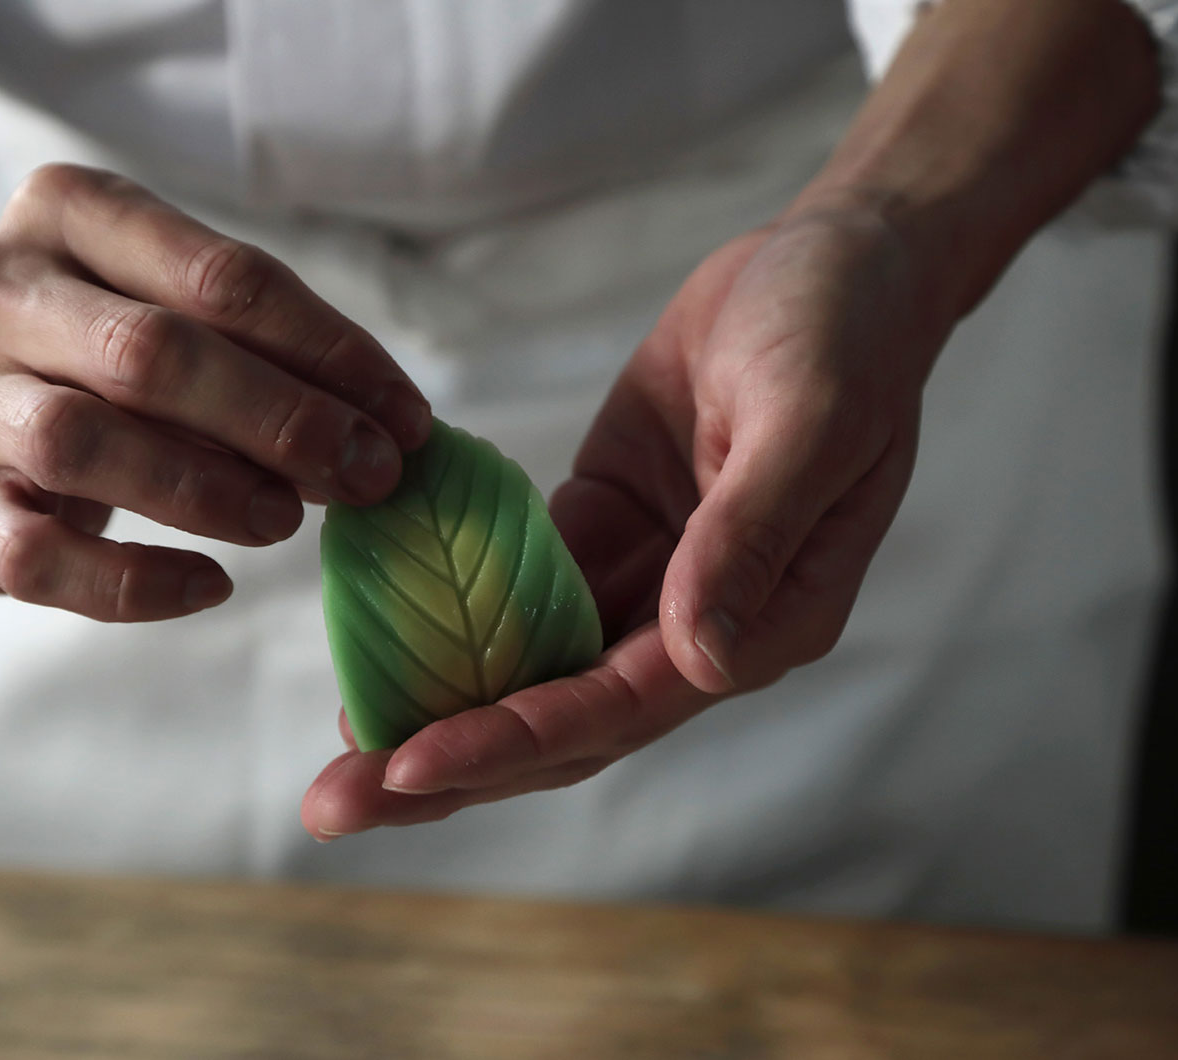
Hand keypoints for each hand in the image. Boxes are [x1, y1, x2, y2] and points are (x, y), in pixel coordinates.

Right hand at [0, 164, 429, 620]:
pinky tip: (210, 585)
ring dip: (206, 490)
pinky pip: (37, 559)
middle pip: (148, 353)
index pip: (220, 274)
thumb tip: (387, 427)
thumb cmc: (102, 346)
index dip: (329, 351)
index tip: (405, 417)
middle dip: (281, 419)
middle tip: (367, 474)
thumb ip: (266, 346)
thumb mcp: (173, 302)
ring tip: (286, 520)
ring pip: (80, 443)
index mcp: (65, 210)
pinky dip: (134, 584)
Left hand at [302, 205, 951, 837]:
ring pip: (528, 671)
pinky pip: (514, 587)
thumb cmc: (843, 332)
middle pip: (559, 722)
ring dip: (436, 709)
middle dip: (448, 767)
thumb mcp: (809, 420)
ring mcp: (645, 578)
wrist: (835, 259)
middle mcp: (700, 624)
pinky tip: (374, 635)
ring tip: (335, 749)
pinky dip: (446, 615)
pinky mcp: (603, 526)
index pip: (617, 707)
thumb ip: (750, 537)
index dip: (510, 739)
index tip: (408, 763)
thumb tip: (697, 656)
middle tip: (335, 804)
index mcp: (765, 622)